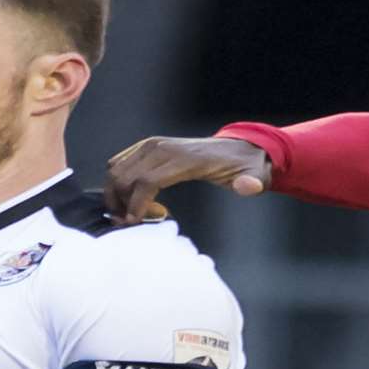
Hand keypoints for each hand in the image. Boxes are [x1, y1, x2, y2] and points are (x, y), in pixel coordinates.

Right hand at [105, 136, 270, 223]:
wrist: (237, 148)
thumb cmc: (241, 167)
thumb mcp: (253, 176)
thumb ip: (250, 182)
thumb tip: (249, 186)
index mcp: (182, 157)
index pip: (146, 181)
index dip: (135, 205)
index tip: (135, 223)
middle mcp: (160, 147)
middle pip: (124, 177)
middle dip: (121, 203)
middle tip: (134, 222)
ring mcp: (150, 145)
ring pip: (116, 170)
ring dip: (117, 195)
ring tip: (137, 213)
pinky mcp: (145, 147)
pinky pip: (118, 165)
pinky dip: (119, 185)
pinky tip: (137, 200)